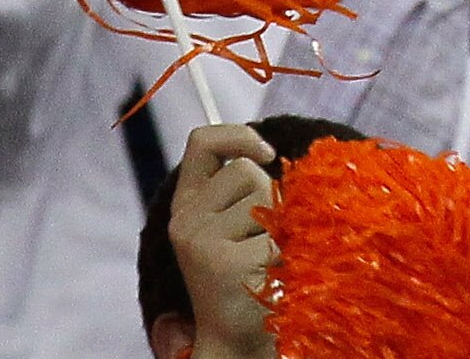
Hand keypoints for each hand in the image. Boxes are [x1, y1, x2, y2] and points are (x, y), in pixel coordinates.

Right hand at [164, 123, 287, 358]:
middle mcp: (184, 221)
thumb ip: (245, 189)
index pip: (201, 142)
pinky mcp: (221, 264)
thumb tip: (271, 156)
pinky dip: (285, 253)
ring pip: (265, 199)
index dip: (236, 134)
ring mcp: (198, 243)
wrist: (238, 334)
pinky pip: (278, 234)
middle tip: (259, 240)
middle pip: (248, 171)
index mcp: (187, 205)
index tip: (266, 153)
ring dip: (280, 226)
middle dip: (271, 197)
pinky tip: (267, 277)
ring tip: (263, 259)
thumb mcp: (242, 223)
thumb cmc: (251, 271)